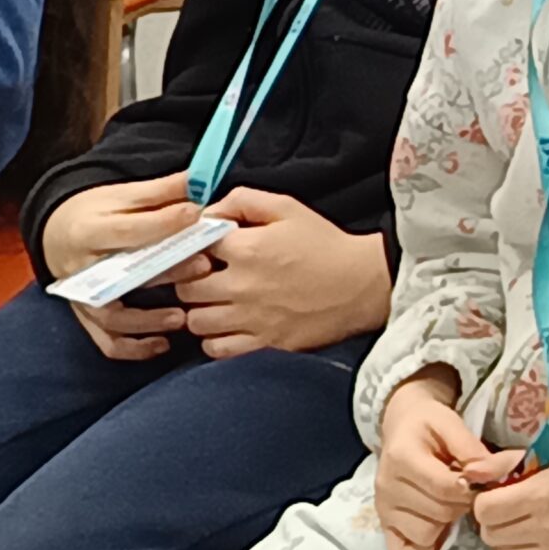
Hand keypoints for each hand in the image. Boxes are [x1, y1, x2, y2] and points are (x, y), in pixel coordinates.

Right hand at [42, 172, 206, 360]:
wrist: (57, 234)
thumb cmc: (96, 212)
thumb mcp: (122, 195)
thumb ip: (161, 191)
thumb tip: (200, 178)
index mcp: (88, 230)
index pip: (127, 230)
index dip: (163, 222)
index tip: (196, 215)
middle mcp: (81, 269)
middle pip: (123, 275)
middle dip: (165, 272)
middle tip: (203, 267)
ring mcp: (82, 298)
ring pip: (111, 316)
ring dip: (148, 320)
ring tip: (182, 317)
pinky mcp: (87, 318)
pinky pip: (106, 342)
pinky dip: (133, 348)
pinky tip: (163, 344)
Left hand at [173, 187, 391, 359]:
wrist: (361, 284)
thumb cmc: (325, 244)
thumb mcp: (287, 207)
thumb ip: (244, 200)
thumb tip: (209, 212)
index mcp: (246, 248)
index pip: (192, 247)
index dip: (194, 246)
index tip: (204, 249)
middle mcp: (242, 285)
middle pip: (187, 288)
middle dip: (192, 280)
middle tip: (208, 276)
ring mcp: (250, 318)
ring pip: (195, 321)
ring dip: (200, 311)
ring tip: (216, 302)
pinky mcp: (263, 343)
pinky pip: (215, 349)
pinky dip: (214, 339)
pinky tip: (227, 326)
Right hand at [376, 372, 488, 549]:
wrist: (402, 427)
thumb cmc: (429, 426)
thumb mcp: (452, 424)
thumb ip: (474, 450)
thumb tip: (497, 473)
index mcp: (402, 457)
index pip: (445, 488)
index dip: (470, 488)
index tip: (476, 480)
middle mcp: (387, 487)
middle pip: (438, 514)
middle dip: (460, 504)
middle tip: (465, 491)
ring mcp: (382, 510)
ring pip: (424, 535)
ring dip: (445, 524)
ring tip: (448, 503)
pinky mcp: (383, 526)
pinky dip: (423, 547)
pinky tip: (435, 528)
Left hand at [470, 435, 548, 549]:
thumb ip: (507, 463)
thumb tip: (469, 472)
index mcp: (543, 494)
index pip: (485, 510)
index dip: (486, 500)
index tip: (498, 494)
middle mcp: (548, 529)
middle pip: (491, 536)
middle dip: (494, 522)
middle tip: (511, 509)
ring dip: (507, 542)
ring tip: (524, 526)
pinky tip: (540, 540)